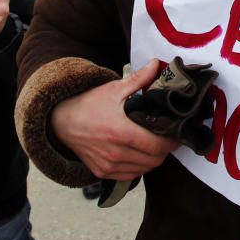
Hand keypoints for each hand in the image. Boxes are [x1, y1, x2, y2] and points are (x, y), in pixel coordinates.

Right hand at [50, 60, 180, 180]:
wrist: (61, 121)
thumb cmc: (88, 104)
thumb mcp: (113, 89)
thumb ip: (138, 79)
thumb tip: (157, 64)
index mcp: (120, 132)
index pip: (157, 146)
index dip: (171, 142)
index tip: (177, 134)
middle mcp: (115, 152)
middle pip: (154, 160)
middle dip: (165, 150)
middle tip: (168, 138)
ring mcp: (108, 165)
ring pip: (144, 170)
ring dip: (153, 159)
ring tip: (154, 145)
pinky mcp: (102, 172)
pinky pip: (130, 176)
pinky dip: (139, 167)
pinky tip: (139, 154)